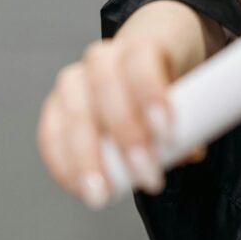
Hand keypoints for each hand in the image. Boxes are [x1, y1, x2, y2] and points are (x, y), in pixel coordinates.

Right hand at [36, 36, 205, 208]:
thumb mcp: (190, 91)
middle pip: (107, 91)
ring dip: (87, 158)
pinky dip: (63, 164)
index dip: (151, 96)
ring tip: (103, 194)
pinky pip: (51, 134)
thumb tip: (186, 152)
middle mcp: (103, 59)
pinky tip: (77, 187)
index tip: (167, 133)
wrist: (146, 60)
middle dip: (127, 139)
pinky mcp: (56, 106)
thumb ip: (190, 121)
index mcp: (140, 45)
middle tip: (147, 176)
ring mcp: (75, 81)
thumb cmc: (168, 78)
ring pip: (75, 115)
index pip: (141, 63)